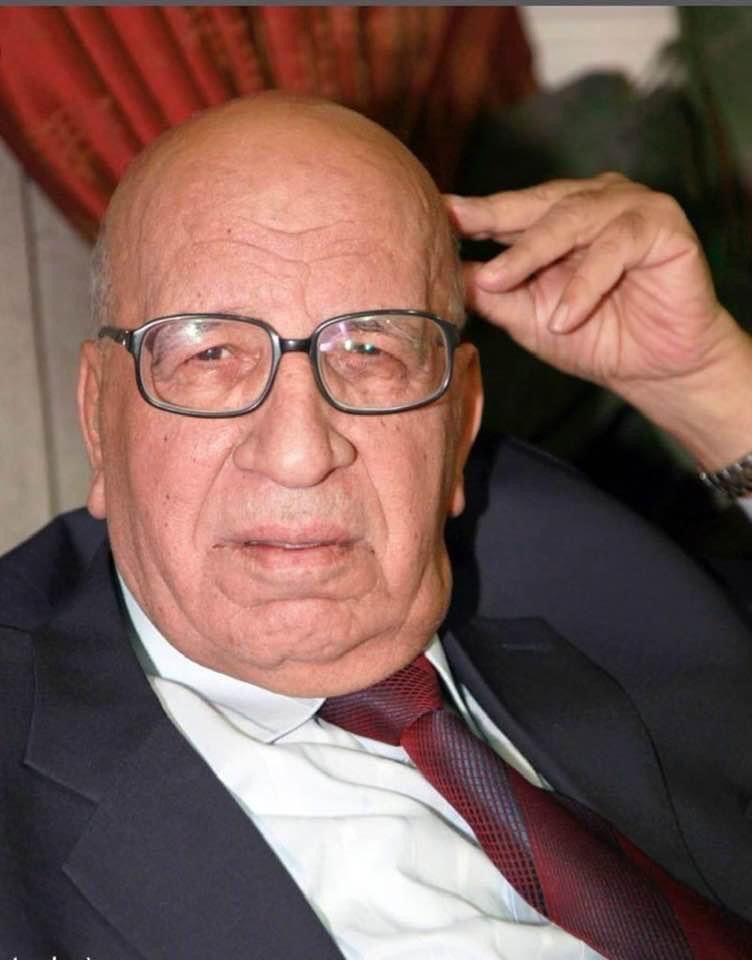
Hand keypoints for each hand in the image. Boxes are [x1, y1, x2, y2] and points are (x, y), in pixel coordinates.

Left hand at [446, 174, 751, 468]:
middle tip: (454, 227)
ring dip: (533, 253)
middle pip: (533, 205)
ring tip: (502, 283)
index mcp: (557, 216)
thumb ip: (493, 293)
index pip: (508, 211)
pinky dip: (586, 282)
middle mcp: (591, 201)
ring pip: (571, 219)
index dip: (472, 215)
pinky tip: (565, 316)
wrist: (656, 369)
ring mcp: (629, 207)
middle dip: (491, 218)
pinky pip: (616, 245)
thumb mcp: (529, 317)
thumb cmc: (593, 338)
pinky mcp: (662, 225)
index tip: (433, 216)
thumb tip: (448, 272)